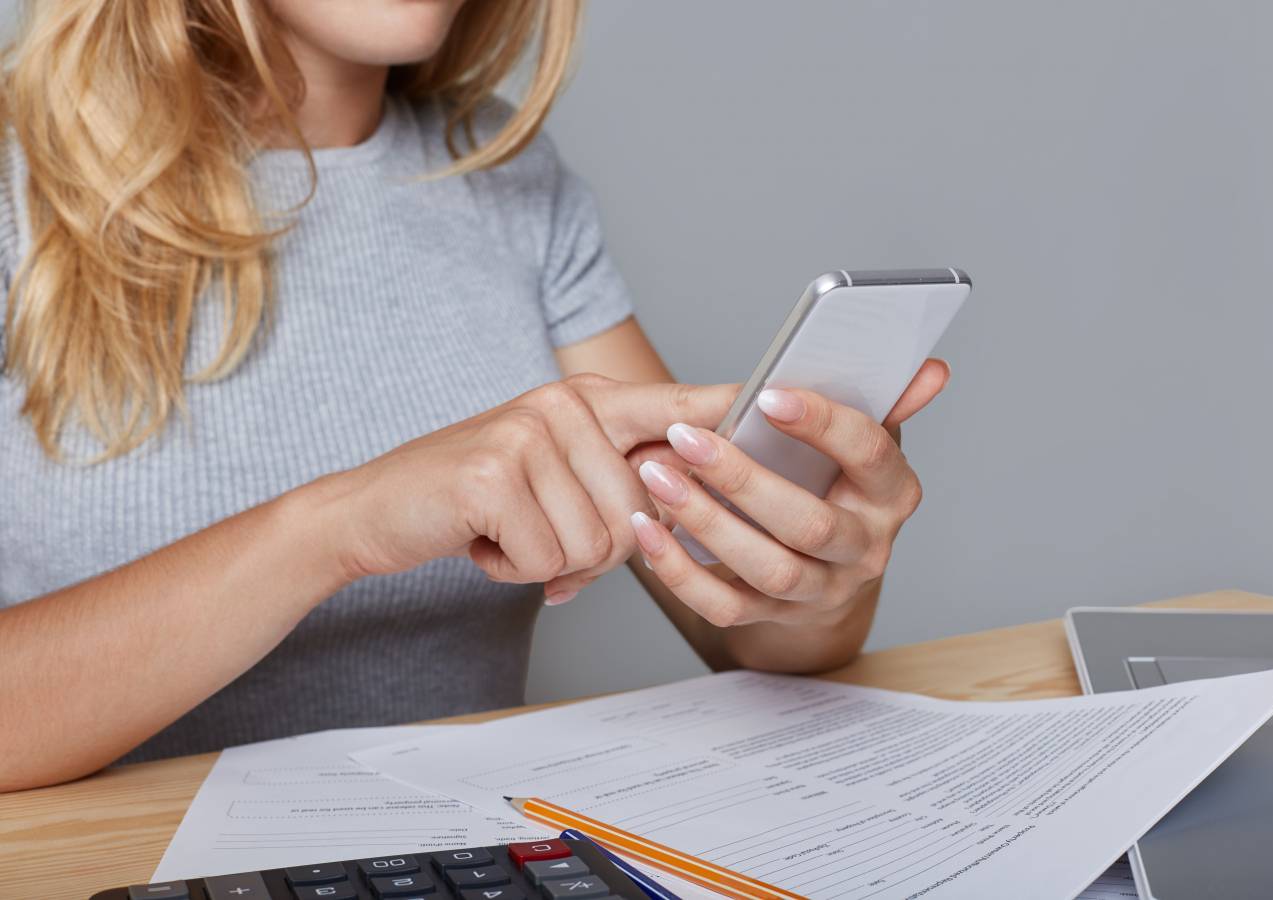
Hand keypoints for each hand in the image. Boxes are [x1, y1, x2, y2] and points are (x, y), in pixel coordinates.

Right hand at [326, 375, 735, 599]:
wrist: (373, 512)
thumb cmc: (474, 504)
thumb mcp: (551, 480)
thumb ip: (616, 486)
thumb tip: (684, 514)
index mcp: (586, 400)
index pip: (673, 402)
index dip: (723, 410)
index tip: (773, 401)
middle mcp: (563, 403)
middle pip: (640, 511)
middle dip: (593, 550)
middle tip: (537, 535)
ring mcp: (529, 431)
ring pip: (598, 542)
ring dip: (549, 562)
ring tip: (505, 531)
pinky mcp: (496, 471)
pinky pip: (547, 557)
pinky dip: (513, 569)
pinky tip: (482, 539)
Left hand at [629, 359, 949, 628]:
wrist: (825, 568)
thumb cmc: (836, 482)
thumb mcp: (862, 439)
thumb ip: (885, 400)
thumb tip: (931, 370)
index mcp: (892, 493)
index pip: (869, 454)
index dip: (822, 423)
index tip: (767, 395)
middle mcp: (865, 549)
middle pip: (810, 524)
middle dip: (743, 480)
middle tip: (685, 437)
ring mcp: (821, 590)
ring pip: (768, 569)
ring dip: (706, 523)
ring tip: (657, 477)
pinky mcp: (775, 618)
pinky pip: (725, 607)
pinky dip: (681, 572)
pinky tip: (647, 531)